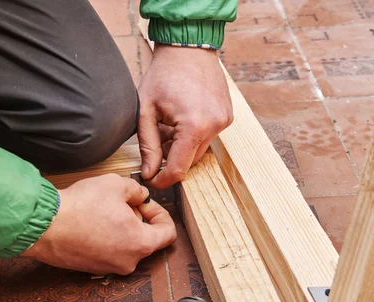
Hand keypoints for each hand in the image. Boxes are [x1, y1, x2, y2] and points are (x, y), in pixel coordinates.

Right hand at [22, 174, 176, 274]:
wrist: (44, 226)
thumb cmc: (81, 206)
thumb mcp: (117, 184)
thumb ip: (137, 191)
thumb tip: (140, 196)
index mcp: (141, 244)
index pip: (168, 233)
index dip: (160, 213)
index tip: (145, 203)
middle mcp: (128, 262)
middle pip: (145, 238)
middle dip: (136, 217)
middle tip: (120, 201)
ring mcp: (108, 268)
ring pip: (125, 245)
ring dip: (120, 227)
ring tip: (102, 209)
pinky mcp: (91, 268)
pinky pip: (107, 251)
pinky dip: (105, 237)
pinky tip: (90, 221)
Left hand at [138, 44, 233, 188]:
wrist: (188, 48)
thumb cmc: (164, 75)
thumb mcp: (146, 110)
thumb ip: (148, 145)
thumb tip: (148, 173)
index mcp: (193, 126)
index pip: (178, 169)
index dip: (162, 179)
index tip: (150, 180)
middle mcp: (214, 126)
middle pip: (190, 161)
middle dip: (171, 159)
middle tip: (156, 142)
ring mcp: (224, 121)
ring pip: (199, 150)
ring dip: (182, 146)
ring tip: (168, 125)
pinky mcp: (227, 117)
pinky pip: (208, 137)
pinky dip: (193, 135)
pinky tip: (181, 118)